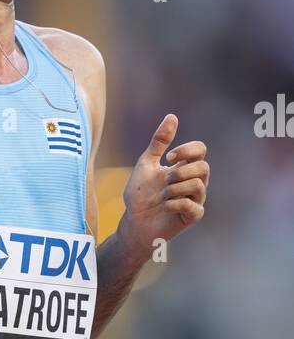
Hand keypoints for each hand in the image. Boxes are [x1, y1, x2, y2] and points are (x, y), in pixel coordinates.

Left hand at [118, 114, 208, 259]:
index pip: (200, 150)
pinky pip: (193, 206)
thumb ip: (159, 142)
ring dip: (175, 188)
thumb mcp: (146, 163)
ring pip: (199, 185)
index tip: (169, 157)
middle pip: (204, 167)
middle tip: (165, 180)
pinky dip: (176, 203)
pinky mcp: (193, 216)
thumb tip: (172, 116)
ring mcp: (195, 199)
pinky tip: (165, 206)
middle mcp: (194, 182)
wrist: (134, 222)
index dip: (187, 150)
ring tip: (163, 195)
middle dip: (181, 172)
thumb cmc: (141, 194)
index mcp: (184, 167)